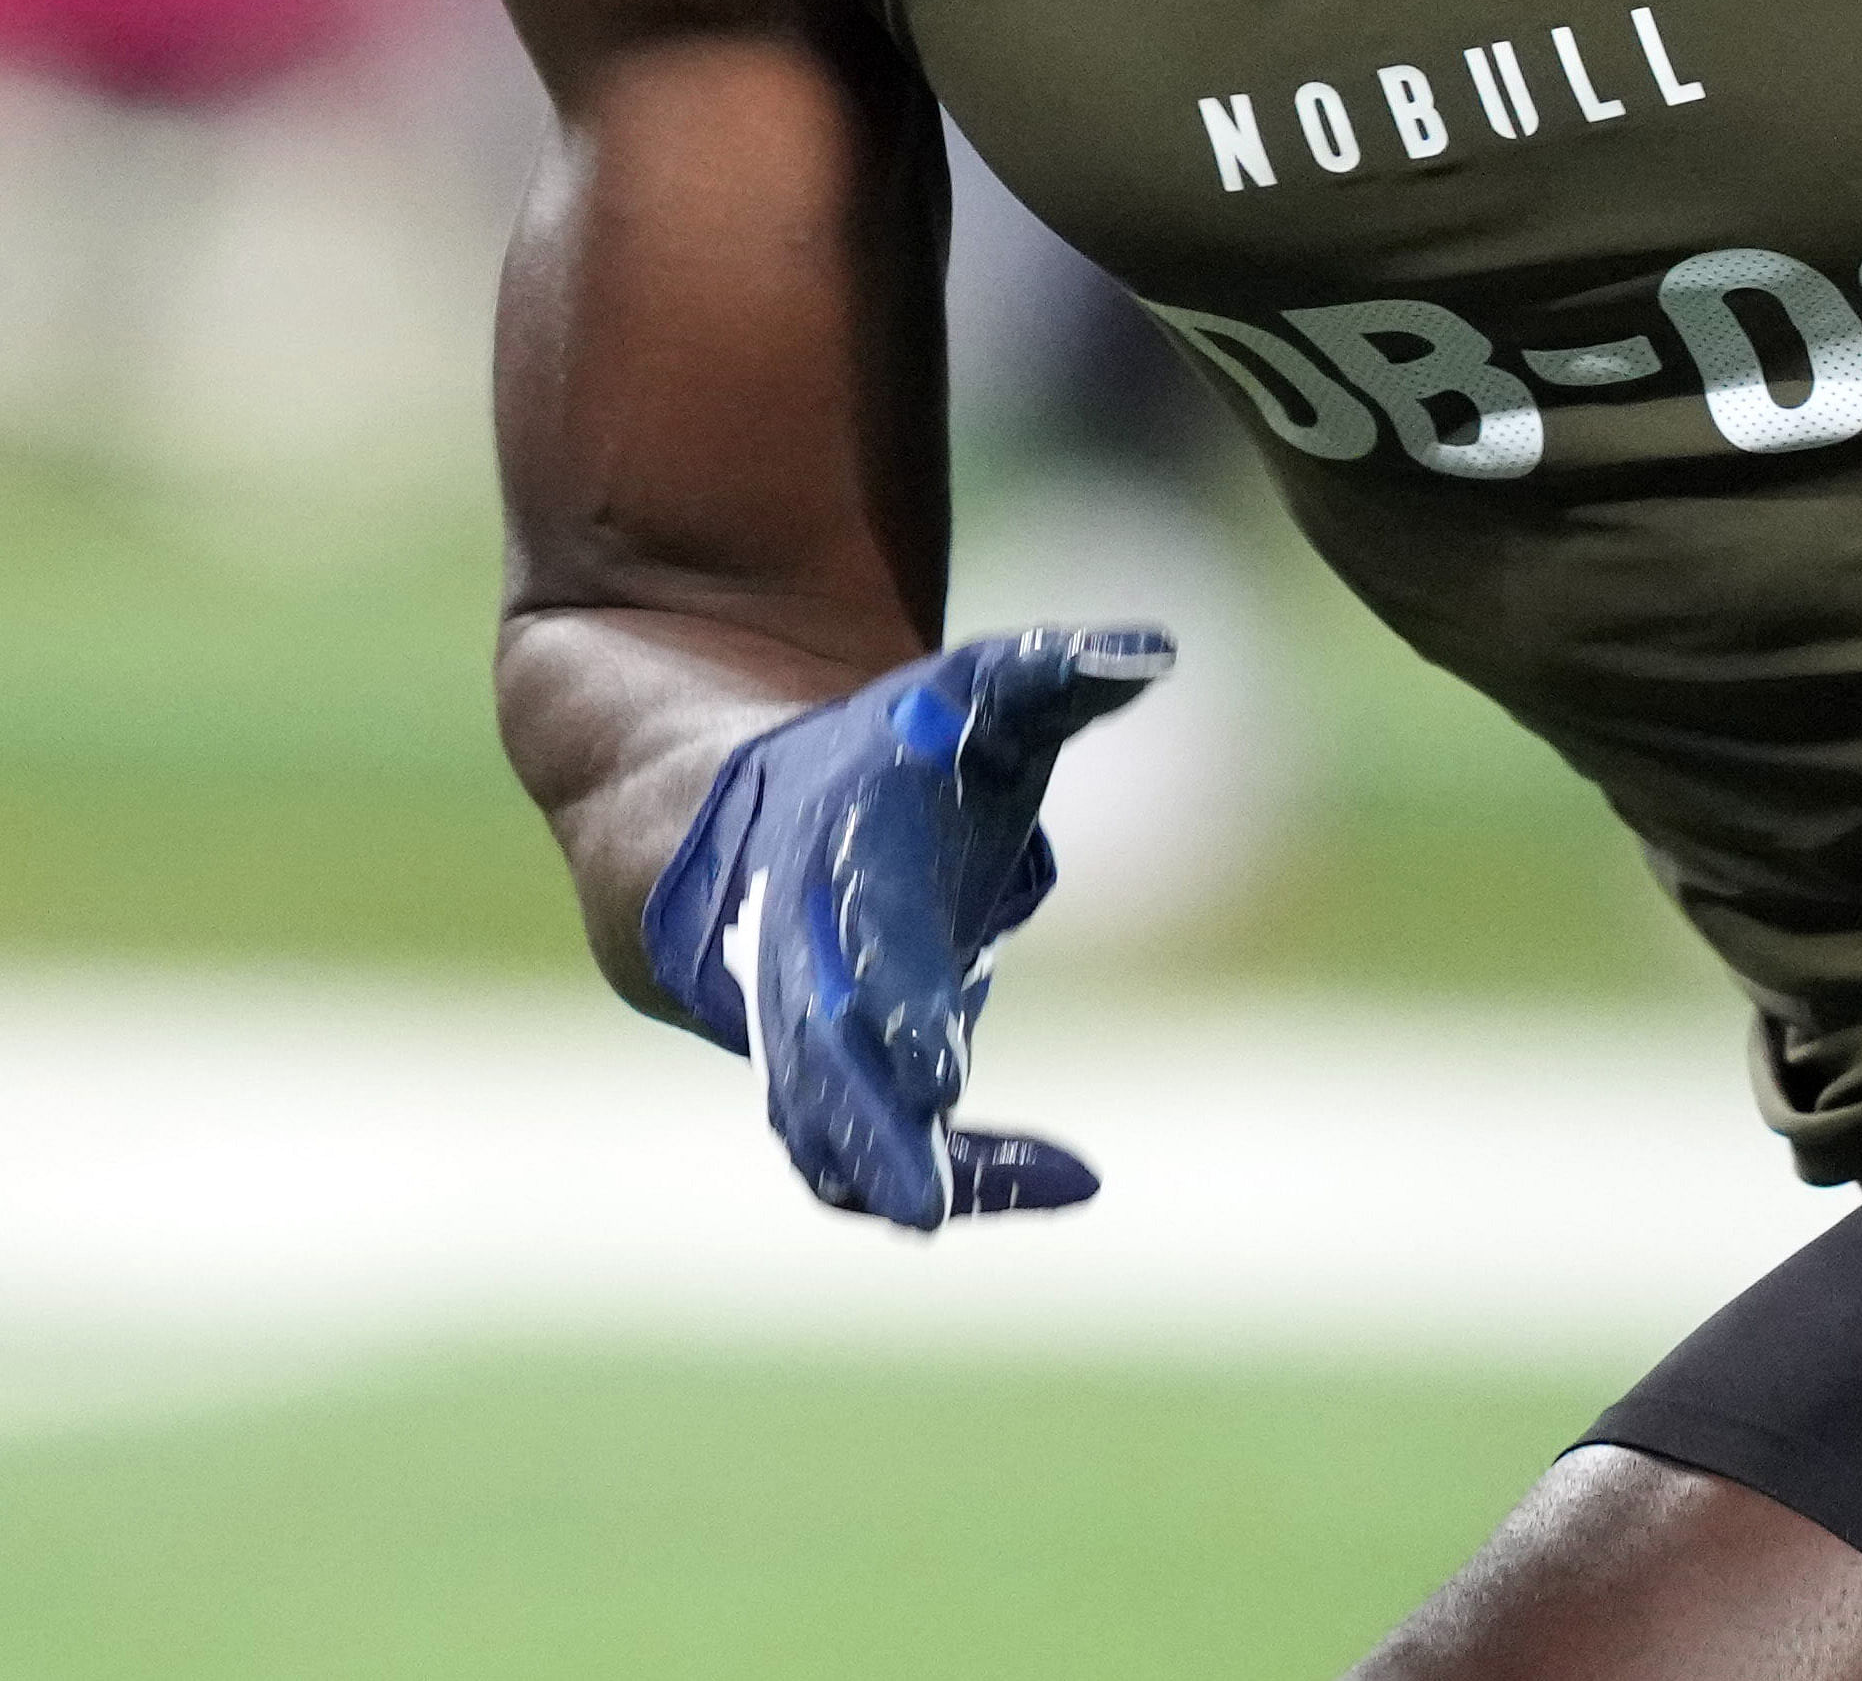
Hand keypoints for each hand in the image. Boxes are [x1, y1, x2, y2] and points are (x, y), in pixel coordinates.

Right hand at [641, 622, 1175, 1228]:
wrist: (708, 803)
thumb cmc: (880, 750)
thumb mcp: (965, 695)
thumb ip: (1049, 676)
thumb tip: (1153, 650)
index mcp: (836, 855)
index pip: (866, 934)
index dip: (899, 1001)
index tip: (938, 1075)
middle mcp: (796, 955)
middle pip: (818, 1057)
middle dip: (866, 1128)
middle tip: (922, 1206)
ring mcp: (785, 1025)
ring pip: (818, 1118)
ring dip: (878, 1169)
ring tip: (951, 1211)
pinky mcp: (811, 1073)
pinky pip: (857, 1143)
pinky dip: (951, 1171)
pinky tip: (1068, 1180)